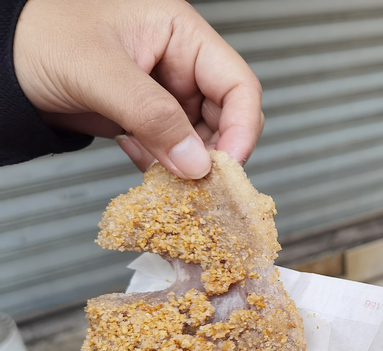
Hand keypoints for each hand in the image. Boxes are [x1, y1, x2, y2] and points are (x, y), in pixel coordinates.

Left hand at [13, 0, 262, 177]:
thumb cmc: (39, 37)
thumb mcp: (99, 72)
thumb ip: (153, 116)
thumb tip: (197, 163)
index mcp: (181, 33)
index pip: (237, 83)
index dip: (242, 126)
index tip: (229, 164)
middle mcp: (180, 62)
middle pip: (226, 115)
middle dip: (216, 152)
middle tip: (203, 185)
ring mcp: (164, 92)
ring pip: (201, 138)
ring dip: (191, 166)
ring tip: (173, 184)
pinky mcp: (146, 117)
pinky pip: (173, 149)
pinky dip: (167, 168)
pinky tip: (150, 174)